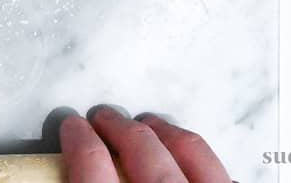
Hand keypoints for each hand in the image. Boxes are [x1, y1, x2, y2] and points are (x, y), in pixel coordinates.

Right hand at [60, 107, 231, 182]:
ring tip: (148, 126)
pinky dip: (201, 158)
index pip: (92, 163)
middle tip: (104, 118)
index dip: (77, 139)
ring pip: (191, 151)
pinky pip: (224, 172)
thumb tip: (65, 170)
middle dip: (118, 127)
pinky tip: (189, 158)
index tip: (72, 127)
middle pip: (142, 149)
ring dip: (163, 133)